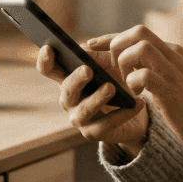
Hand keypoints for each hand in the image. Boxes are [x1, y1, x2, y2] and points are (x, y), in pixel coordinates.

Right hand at [35, 40, 148, 155]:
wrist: (135, 108)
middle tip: (88, 69)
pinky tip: (137, 103)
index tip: (49, 48)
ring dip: (96, 98)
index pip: (49, 69)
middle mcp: (68, 99)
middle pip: (67, 89)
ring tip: (112, 87)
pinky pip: (105, 125)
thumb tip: (87, 51)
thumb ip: (100, 56)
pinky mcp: (93, 133)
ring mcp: (78, 118)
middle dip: (76, 79)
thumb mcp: (112, 63)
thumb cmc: (117, 79)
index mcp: (67, 78)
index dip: (45, 60)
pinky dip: (122, 114)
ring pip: (83, 110)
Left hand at [94, 26, 182, 151]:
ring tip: (128, 84)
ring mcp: (173, 70)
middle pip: (138, 32)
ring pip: (139, 48)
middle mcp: (173, 55)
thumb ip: (154, 68)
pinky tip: (137, 96)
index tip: (91, 44)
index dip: (111, 37)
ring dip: (125, 64)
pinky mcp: (170, 89)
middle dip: (116, 46)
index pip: (138, 33)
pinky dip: (133, 84)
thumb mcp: (171, 80)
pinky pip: (142, 75)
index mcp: (173, 51)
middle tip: (112, 69)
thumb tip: (127, 63)